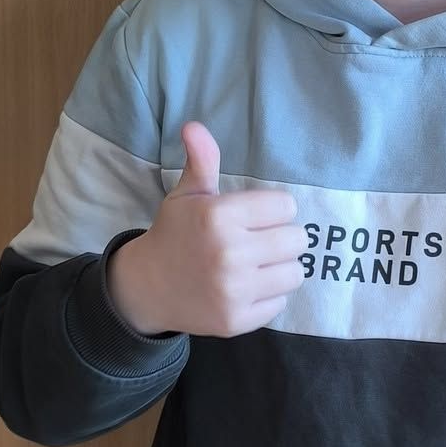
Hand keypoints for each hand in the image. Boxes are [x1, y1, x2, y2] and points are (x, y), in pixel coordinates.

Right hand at [105, 122, 306, 337]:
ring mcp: (233, 290)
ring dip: (280, 268)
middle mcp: (229, 253)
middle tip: (257, 242)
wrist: (148, 286)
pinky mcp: (237, 320)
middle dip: (281, 238)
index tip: (256, 218)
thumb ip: (202, 161)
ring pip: (295, 272)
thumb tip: (194, 126)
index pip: (286, 207)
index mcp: (219, 216)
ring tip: (255, 265)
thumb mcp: (187, 195)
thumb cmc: (176, 234)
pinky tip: (246, 288)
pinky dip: (268, 296)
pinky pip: (280, 302)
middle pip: (297, 240)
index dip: (273, 210)